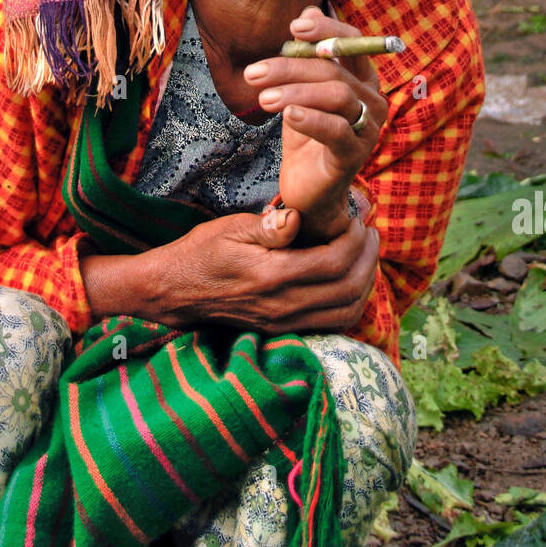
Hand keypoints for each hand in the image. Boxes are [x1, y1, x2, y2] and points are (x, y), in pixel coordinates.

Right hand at [85, 209, 378, 334]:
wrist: (174, 291)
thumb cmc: (202, 252)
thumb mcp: (231, 228)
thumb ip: (268, 227)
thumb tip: (297, 217)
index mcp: (272, 275)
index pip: (334, 262)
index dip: (355, 240)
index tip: (357, 220)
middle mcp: (282, 305)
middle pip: (348, 290)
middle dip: (369, 260)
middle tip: (371, 235)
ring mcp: (283, 322)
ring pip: (345, 313)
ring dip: (365, 284)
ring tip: (365, 257)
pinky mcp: (282, 330)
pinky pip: (330, 325)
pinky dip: (349, 304)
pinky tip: (348, 281)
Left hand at [242, 6, 388, 239]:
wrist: (308, 189)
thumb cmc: (306, 135)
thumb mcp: (301, 91)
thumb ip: (306, 55)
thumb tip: (308, 9)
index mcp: (362, 79)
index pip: (352, 43)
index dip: (326, 30)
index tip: (294, 26)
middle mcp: (372, 100)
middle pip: (335, 69)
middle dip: (290, 67)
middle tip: (253, 73)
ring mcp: (368, 128)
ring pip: (336, 95)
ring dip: (295, 92)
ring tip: (263, 98)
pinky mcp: (355, 154)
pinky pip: (336, 130)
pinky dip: (310, 119)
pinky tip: (287, 115)